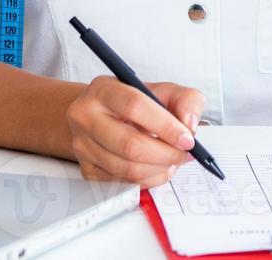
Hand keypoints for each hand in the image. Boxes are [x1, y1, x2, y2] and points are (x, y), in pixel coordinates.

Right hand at [66, 79, 204, 186]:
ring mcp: (82, 145)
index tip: (187, 139)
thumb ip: (186, 100)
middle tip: (185, 153)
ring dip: (159, 169)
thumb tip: (189, 125)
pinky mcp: (86, 169)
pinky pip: (123, 183)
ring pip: (127, 168)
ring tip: (173, 160)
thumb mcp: (164, 91)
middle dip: (166, 153)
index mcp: (104, 89)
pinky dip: (148, 180)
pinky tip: (157, 168)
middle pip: (130, 144)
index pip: (135, 107)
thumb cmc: (134, 103)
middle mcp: (86, 116)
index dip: (166, 126)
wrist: (103, 115)